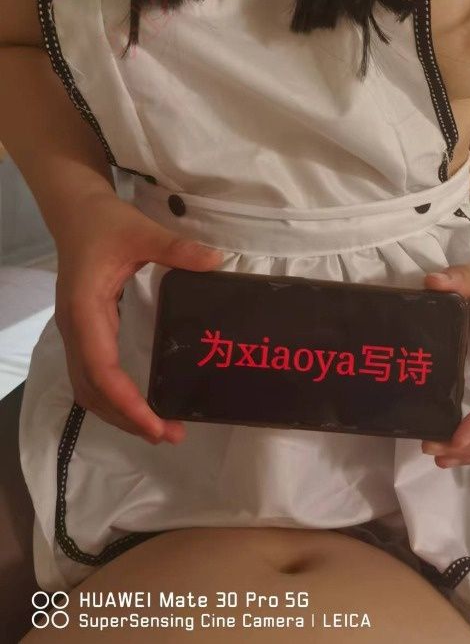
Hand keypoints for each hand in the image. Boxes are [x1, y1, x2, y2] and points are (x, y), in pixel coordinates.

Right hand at [54, 191, 223, 445]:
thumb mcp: (142, 231)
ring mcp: (78, 333)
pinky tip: (139, 403)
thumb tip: (215, 261)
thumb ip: (176, 248)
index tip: (156, 423)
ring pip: (88, 388)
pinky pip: (93, 375)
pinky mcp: (86, 331)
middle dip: (126, 418)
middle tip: (169, 434)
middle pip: (92, 391)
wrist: (77, 213)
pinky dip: (113, 397)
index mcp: (86, 310)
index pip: (101, 370)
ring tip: (158, 428)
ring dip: (118, 413)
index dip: (126, 402)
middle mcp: (76, 330)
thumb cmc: (105, 223)